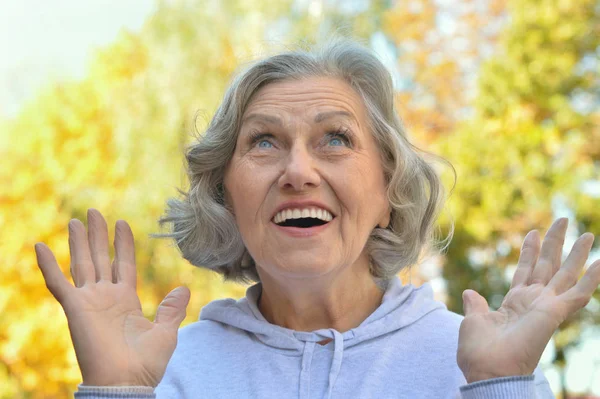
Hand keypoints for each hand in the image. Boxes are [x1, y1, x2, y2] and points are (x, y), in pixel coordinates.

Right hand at [35, 208, 189, 386]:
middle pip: (101, 258)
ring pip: (82, 264)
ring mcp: (90, 301)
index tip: (122, 224)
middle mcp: (106, 297)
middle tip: (94, 212)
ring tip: (76, 221)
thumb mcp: (166, 332)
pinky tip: (40, 246)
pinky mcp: (75, 308)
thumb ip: (172, 309)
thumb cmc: (146, 363)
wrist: (126, 382)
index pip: (123, 264)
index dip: (122, 244)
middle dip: (97, 235)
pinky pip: (58, 283)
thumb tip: (183, 289)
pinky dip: (48, 265)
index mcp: (126, 301)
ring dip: (78, 242)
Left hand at [457, 218, 599, 382]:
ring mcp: (546, 306)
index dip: (529, 251)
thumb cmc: (479, 351)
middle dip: (555, 243)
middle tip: (562, 219)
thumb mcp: (474, 320)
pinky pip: (579, 293)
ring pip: (566, 274)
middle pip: (547, 266)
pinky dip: (592, 278)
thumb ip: (475, 305)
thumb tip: (468, 292)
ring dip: (577, 254)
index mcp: (514, 303)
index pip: (525, 271)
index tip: (532, 232)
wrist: (487, 369)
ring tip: (587, 234)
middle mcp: (533, 302)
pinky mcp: (555, 312)